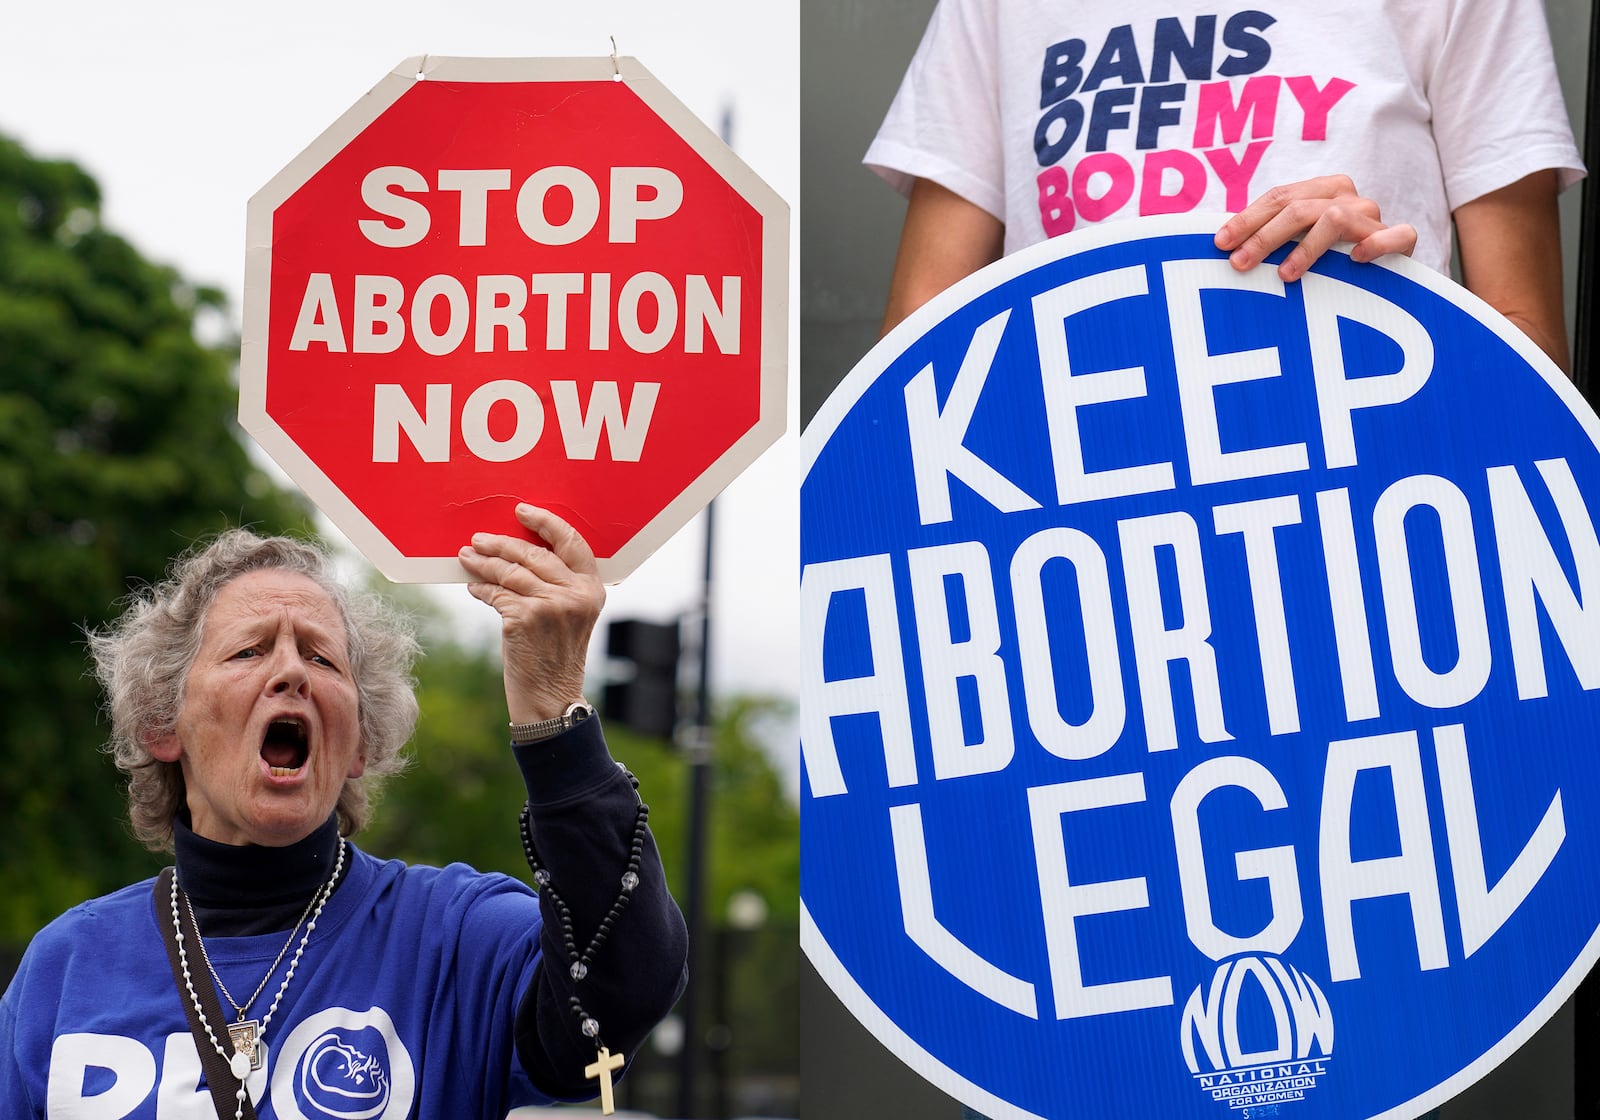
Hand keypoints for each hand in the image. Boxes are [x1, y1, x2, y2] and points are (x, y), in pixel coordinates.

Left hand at [458, 504, 604, 722]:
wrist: (550, 696)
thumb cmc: (554, 655)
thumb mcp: (568, 615)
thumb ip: (555, 583)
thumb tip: (515, 551)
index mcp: (592, 588)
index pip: (571, 541)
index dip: (545, 522)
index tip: (522, 511)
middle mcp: (576, 593)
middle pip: (533, 553)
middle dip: (501, 543)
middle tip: (479, 540)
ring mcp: (552, 605)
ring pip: (510, 572)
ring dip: (483, 563)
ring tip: (466, 558)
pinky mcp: (526, 618)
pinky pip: (496, 594)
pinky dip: (480, 590)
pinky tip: (473, 588)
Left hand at [1213, 175, 1417, 281]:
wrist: (1382, 272)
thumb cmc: (1326, 259)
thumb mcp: (1295, 242)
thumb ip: (1269, 237)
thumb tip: (1219, 246)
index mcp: (1322, 190)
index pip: (1279, 198)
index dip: (1247, 219)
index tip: (1220, 243)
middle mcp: (1348, 198)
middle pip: (1299, 209)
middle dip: (1264, 236)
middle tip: (1239, 264)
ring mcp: (1374, 217)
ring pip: (1335, 219)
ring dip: (1305, 248)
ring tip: (1284, 274)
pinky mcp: (1401, 241)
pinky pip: (1397, 235)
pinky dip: (1376, 244)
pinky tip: (1356, 259)